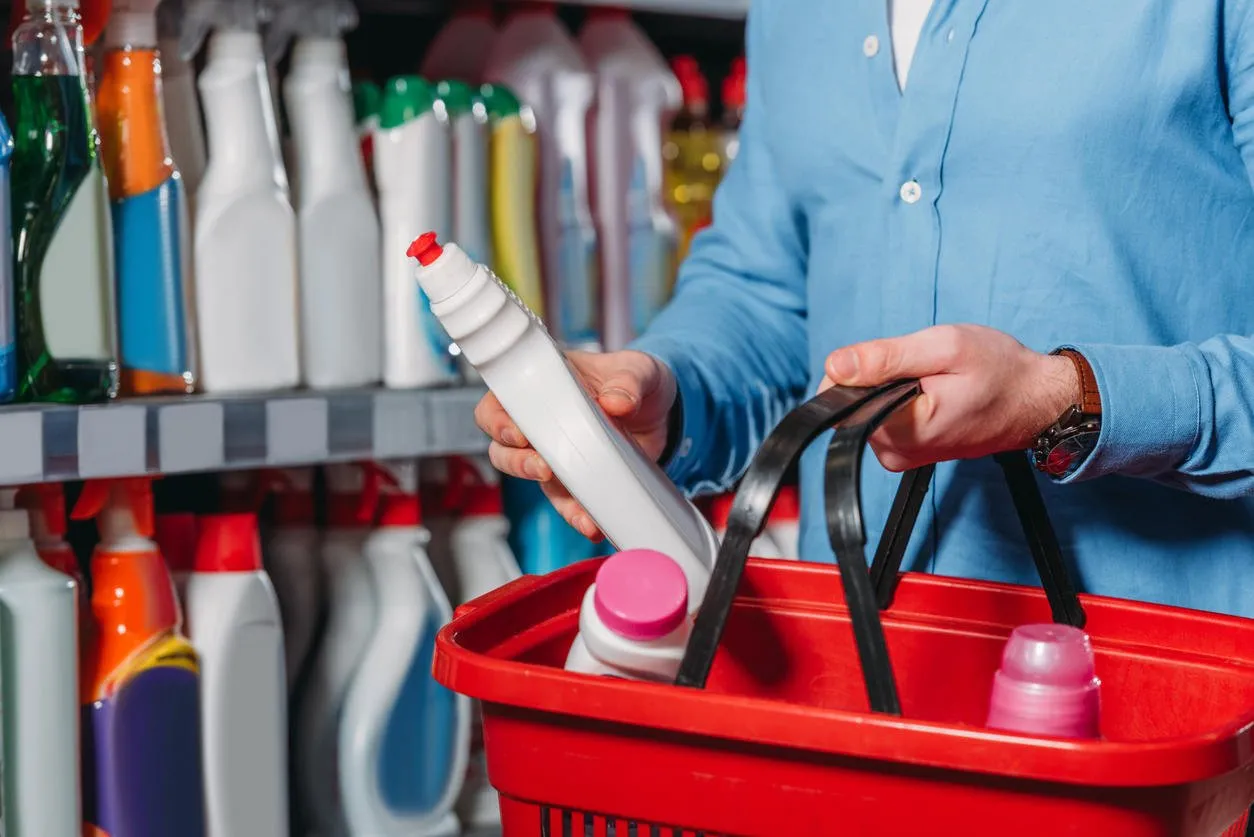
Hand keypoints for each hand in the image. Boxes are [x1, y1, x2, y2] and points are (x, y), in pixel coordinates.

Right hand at [474, 349, 677, 539]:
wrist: (660, 415)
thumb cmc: (635, 381)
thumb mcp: (638, 370)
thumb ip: (629, 380)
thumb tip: (616, 402)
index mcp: (542, 385)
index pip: (499, 401)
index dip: (497, 420)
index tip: (517, 433)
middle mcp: (539, 421)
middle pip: (502, 446)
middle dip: (516, 461)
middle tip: (544, 466)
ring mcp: (553, 454)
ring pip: (525, 477)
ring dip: (542, 493)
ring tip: (567, 493)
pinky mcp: (572, 481)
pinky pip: (564, 503)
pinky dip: (575, 516)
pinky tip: (591, 522)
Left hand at [821, 325, 1079, 471]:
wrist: (1035, 402)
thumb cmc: (999, 371)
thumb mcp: (945, 347)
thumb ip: (886, 357)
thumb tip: (836, 364)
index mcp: (901, 430)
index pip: (839, 400)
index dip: (856, 368)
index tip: (894, 359)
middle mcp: (894, 453)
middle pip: (850, 405)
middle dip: (876, 376)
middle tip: (922, 369)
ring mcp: (899, 457)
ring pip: (865, 410)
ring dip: (889, 386)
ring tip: (931, 380)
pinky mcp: (904, 453)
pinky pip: (881, 418)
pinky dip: (898, 399)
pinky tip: (930, 393)